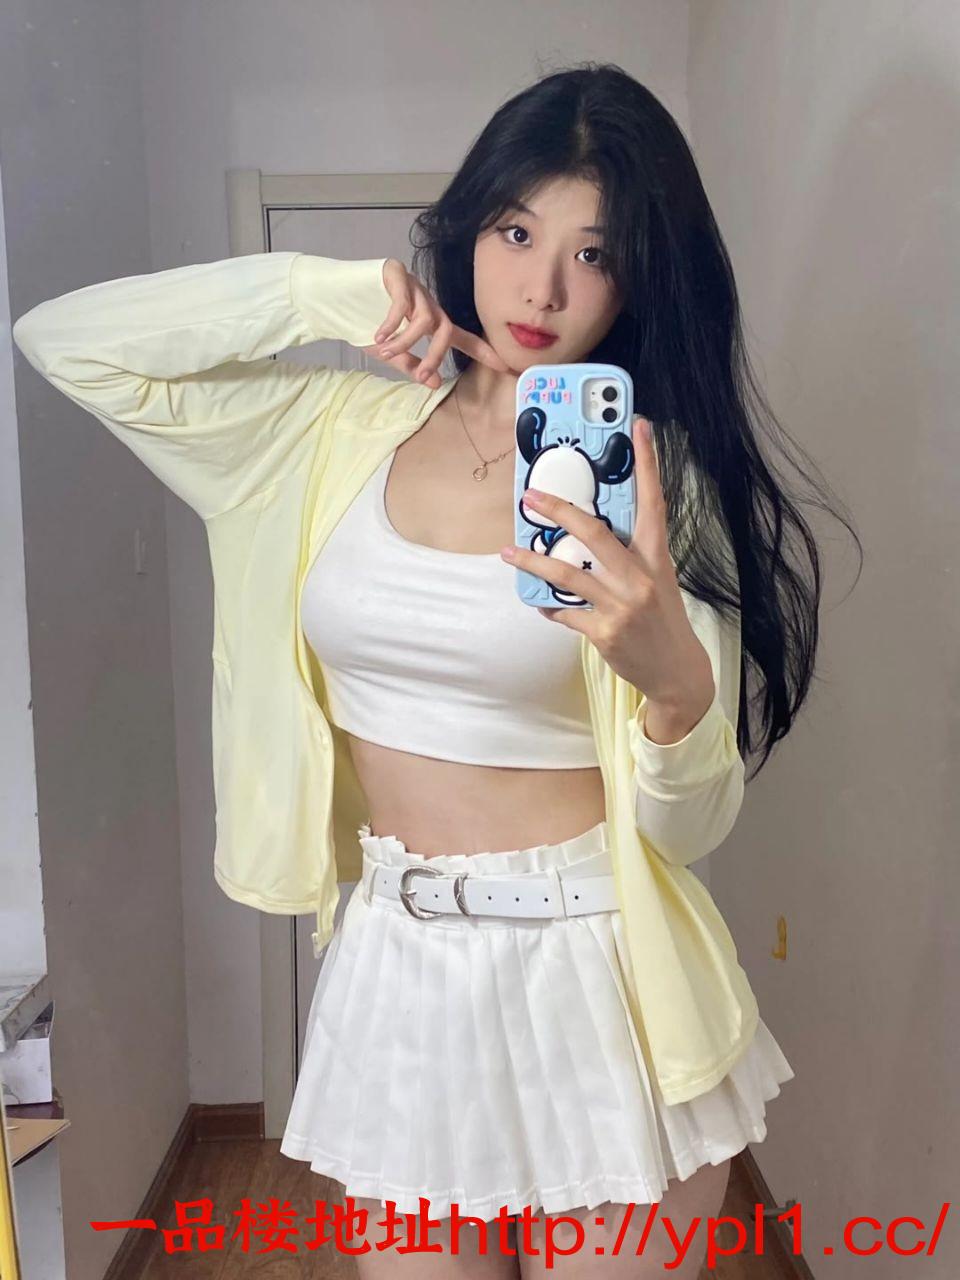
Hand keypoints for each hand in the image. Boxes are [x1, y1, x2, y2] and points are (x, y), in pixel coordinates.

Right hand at [361, 258, 510, 388]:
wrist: (330, 298)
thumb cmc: (360, 322)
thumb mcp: (389, 351)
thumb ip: (411, 365)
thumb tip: (433, 383)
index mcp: (428, 318)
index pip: (460, 336)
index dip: (482, 350)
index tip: (505, 366)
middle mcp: (425, 300)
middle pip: (445, 329)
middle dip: (436, 355)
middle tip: (421, 375)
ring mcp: (413, 285)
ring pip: (424, 318)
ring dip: (407, 341)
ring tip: (385, 352)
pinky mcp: (395, 274)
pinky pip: (403, 302)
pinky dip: (393, 323)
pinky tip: (379, 336)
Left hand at [501, 415, 714, 711]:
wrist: (676, 672)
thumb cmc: (662, 619)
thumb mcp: (657, 580)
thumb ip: (629, 556)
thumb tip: (588, 533)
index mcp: (657, 557)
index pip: (653, 501)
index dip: (647, 462)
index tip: (639, 425)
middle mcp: (640, 577)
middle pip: (594, 533)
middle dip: (559, 511)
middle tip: (531, 497)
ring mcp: (622, 606)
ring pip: (567, 575)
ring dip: (533, 562)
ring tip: (510, 553)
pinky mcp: (605, 633)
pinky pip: (565, 613)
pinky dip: (549, 606)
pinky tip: (539, 601)